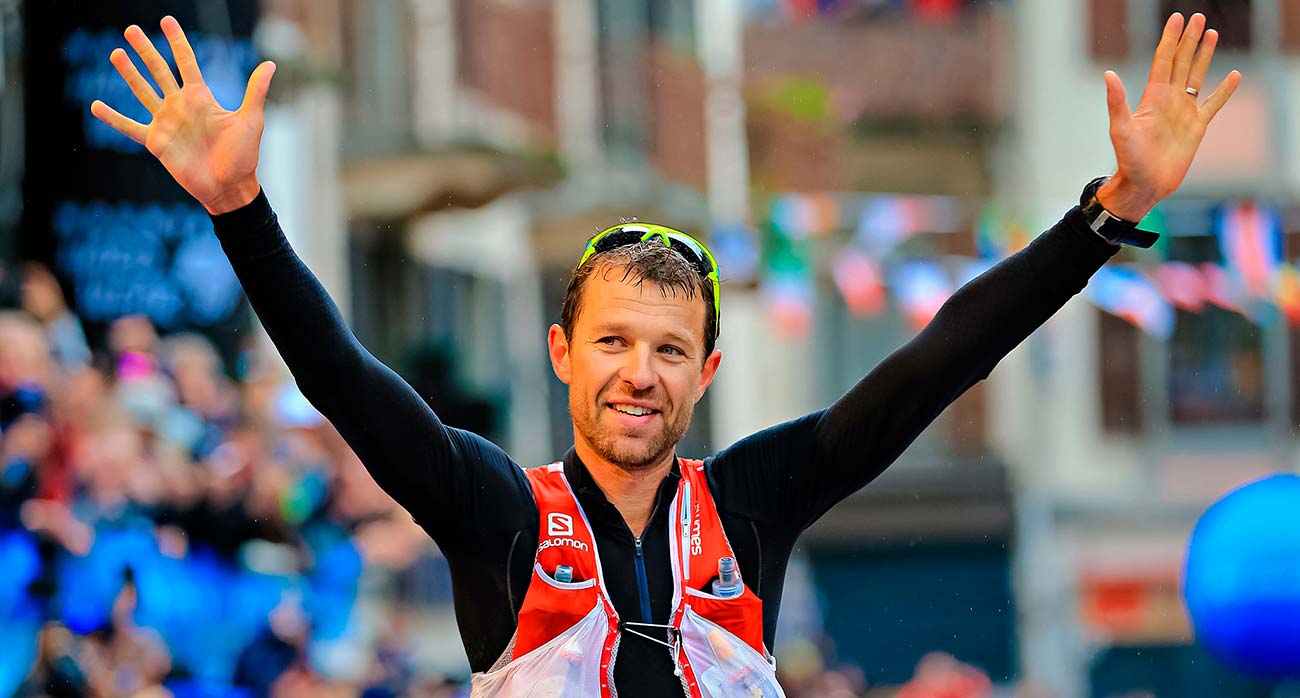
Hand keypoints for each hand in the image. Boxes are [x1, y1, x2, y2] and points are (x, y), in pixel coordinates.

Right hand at [89, 17, 275, 214]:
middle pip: (159, 71)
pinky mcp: (156, 142)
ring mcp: (166, 123)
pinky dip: (113, 118)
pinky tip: (95, 106)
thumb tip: (270, 64)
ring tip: (116, 54)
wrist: (230, 187)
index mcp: (201, 97)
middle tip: (131, 30)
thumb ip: (255, 91)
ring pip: (143, 92)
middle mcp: (181, 106)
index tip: (167, 20)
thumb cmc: (243, 156)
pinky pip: (130, 127)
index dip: (177, 42)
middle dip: (146, 50)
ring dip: (129, 74)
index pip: (186, 62)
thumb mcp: (250, 120)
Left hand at [1099, 12, 1241, 220]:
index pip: (1164, 60)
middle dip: (1189, 40)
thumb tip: (1108, 74)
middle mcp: (1169, 100)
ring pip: (1197, 76)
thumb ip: (1117, 102)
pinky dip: (1224, 91)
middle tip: (1197, 18)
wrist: (1145, 185)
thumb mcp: (1121, 129)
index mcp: (1152, 96)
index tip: (1177, 18)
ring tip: (1211, 34)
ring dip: (1203, 56)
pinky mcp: (1196, 127)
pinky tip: (1234, 76)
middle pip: (1181, 62)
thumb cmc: (1129, 159)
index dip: (1171, 39)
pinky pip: (1213, 104)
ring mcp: (1183, 112)